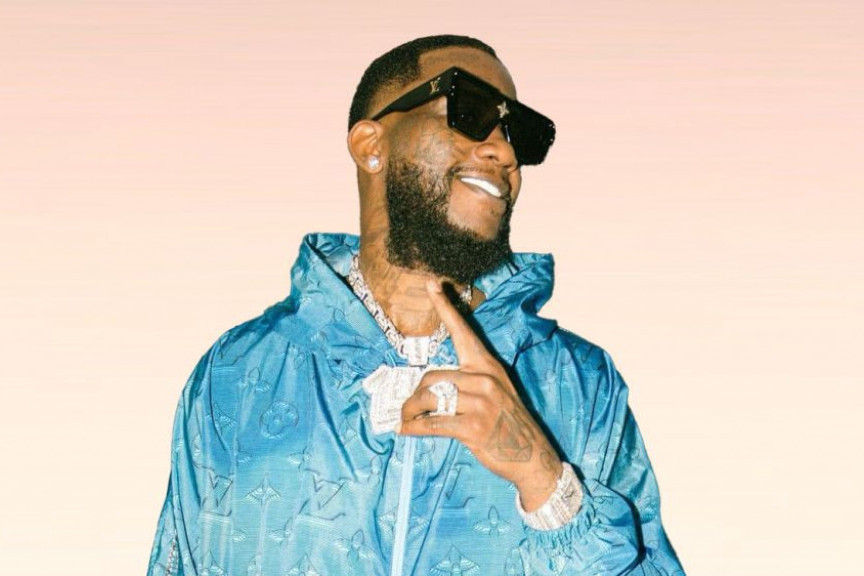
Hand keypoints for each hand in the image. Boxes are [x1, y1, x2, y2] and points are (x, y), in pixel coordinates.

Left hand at [397, 279, 563, 510]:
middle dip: (413, 396)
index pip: (463, 331)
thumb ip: (469, 382)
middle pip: (432, 377)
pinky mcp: (473, 427)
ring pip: (429, 398)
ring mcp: (481, 403)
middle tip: (406, 409)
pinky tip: (407, 431)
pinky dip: (414, 428)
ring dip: (410, 411)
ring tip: (406, 419)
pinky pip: (433, 422)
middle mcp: (485, 379)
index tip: (431, 284)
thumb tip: (431, 386)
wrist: (532, 455)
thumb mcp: (497, 392)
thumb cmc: (508, 424)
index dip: (445, 307)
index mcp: (488, 366)